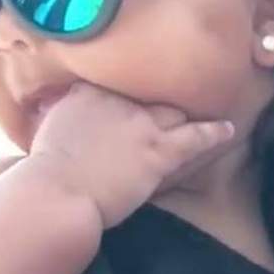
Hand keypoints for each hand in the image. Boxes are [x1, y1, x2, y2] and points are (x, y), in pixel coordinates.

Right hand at [28, 81, 233, 229]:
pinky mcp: (158, 151)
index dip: (124, 92)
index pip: (115, 81)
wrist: (57, 192)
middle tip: (164, 105)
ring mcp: (141, 124)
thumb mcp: (49, 128)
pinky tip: (227, 129)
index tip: (128, 96)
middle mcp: (119, 101)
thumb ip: (64, 113)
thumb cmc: (46, 171)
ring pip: (173, 111)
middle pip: (148, 95)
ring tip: (203, 108)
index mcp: (89, 93)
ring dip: (182, 115)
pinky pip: (195, 137)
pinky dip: (213, 133)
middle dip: (154, 101)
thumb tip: (67, 111)